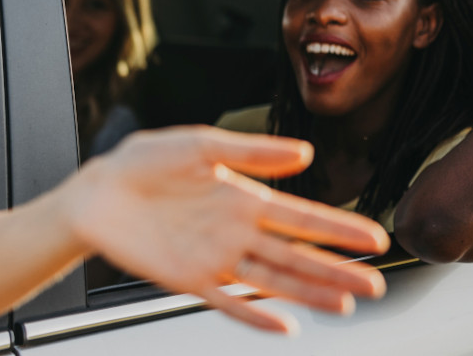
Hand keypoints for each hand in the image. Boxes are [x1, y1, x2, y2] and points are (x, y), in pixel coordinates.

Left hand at [64, 126, 389, 333]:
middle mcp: (235, 231)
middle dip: (337, 270)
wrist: (96, 194)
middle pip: (296, 256)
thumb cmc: (142, 164)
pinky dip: (254, 316)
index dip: (339, 229)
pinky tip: (284, 326)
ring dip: (309, 293)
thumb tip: (303, 154)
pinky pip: (227, 302)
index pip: (302, 217)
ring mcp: (214, 258)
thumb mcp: (198, 145)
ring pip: (272, 280)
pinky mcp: (187, 279)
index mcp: (243, 197)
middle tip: (376, 285)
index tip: (376, 238)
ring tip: (347, 304)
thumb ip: (250, 151)